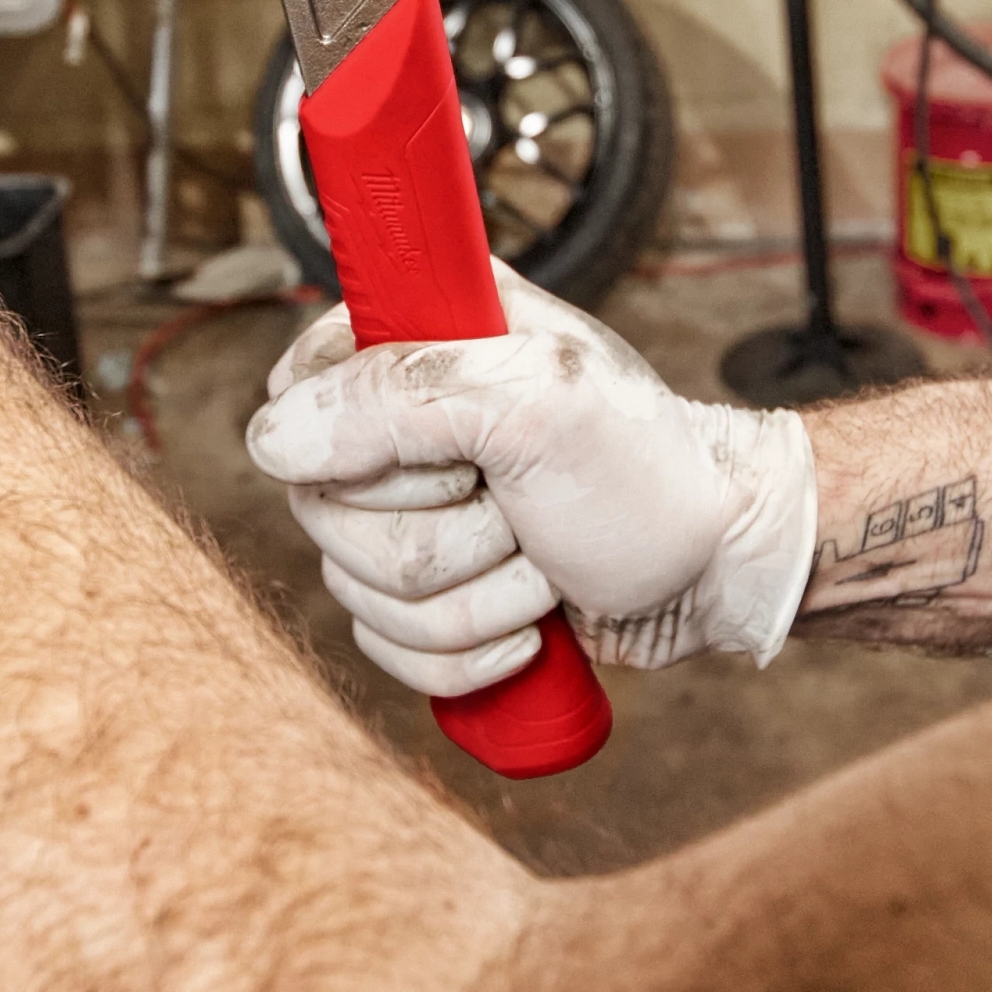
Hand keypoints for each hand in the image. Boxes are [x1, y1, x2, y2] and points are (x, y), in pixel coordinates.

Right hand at [243, 262, 817, 695]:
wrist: (718, 564)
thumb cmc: (648, 469)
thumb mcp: (539, 403)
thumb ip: (398, 396)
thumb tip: (272, 439)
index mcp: (417, 337)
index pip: (299, 392)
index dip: (369, 447)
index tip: (461, 450)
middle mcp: (398, 420)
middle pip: (325, 514)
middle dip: (445, 538)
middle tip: (524, 505)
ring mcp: (408, 510)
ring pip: (356, 593)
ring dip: (474, 597)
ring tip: (544, 556)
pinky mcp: (428, 590)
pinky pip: (387, 651)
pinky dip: (471, 654)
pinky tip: (533, 621)